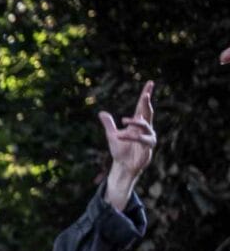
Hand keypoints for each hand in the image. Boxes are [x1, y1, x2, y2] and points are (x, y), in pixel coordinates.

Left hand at [98, 81, 156, 207]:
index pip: (142, 107)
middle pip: (148, 113)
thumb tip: (102, 112)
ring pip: (146, 126)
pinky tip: (121, 136)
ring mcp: (148, 138)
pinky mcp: (148, 148)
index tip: (150, 83)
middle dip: (147, 104)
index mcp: (137, 124)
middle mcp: (145, 129)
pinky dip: (131, 137)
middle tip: (145, 95)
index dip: (145, 95)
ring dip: (136, 122)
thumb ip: (108, 124)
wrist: (122, 167)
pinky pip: (141, 140)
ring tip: (124, 121)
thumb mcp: (111, 135)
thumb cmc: (120, 151)